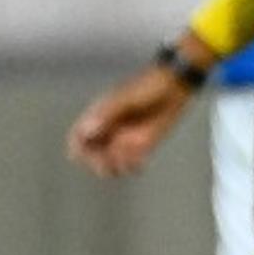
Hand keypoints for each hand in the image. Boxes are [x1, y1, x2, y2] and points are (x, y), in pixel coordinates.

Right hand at [68, 63, 192, 178]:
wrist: (175, 87)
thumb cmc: (148, 88)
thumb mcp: (127, 100)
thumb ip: (107, 114)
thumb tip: (87, 131)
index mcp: (98, 116)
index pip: (78, 137)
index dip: (79, 148)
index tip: (87, 152)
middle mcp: (109, 130)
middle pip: (92, 155)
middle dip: (97, 162)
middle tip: (109, 159)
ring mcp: (124, 139)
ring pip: (110, 162)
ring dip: (114, 167)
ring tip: (128, 160)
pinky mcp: (142, 146)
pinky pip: (132, 163)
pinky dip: (132, 166)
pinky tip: (140, 164)